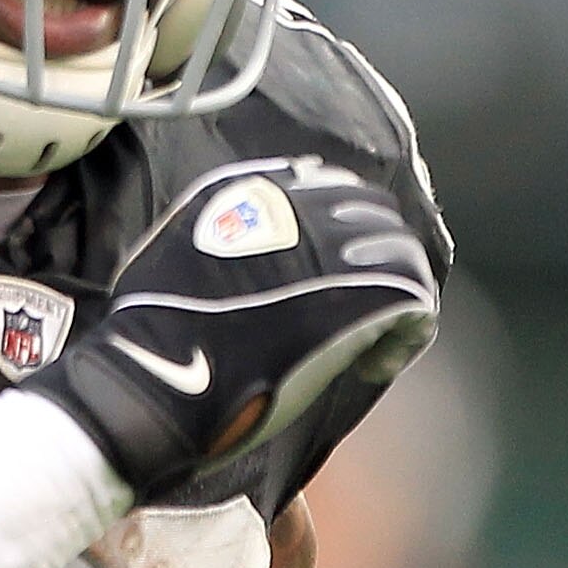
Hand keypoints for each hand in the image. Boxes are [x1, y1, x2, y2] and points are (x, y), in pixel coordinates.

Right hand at [24, 154, 436, 503]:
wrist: (156, 381)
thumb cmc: (149, 336)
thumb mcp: (169, 253)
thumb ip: (213, 233)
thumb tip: (233, 241)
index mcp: (251, 190)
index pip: (326, 187)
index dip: (336, 235)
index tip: (328, 276)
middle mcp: (300, 204)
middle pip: (373, 213)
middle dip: (373, 260)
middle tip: (358, 312)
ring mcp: (334, 248)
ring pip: (404, 253)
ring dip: (395, 297)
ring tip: (371, 345)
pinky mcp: (363, 295)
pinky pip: (418, 302)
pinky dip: (405, 338)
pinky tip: (371, 367)